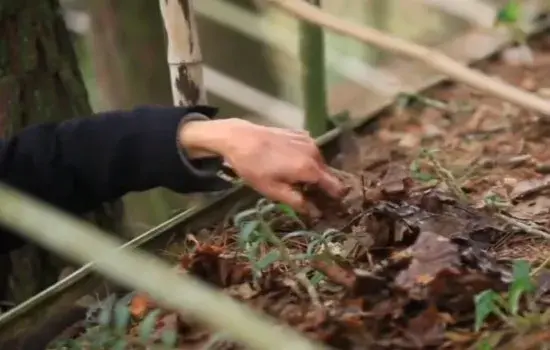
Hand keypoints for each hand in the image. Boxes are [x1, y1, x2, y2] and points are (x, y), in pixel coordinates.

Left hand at [179, 118, 346, 213]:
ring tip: (294, 178)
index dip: (334, 197)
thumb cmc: (253, 167)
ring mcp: (308, 140)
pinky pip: (310, 150)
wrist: (239, 138)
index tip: (331, 206)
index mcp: (309, 168)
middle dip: (320, 185)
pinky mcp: (300, 133)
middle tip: (305, 194)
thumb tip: (315, 212)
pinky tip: (289, 161)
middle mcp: (314, 152)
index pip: (335, 186)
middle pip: (326, 174)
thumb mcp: (272, 190)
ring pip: (318, 161)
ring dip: (312, 171)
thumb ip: (296, 201)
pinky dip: (305, 158)